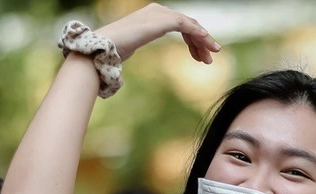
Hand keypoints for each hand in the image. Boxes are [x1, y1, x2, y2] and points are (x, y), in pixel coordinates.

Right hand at [96, 3, 220, 62]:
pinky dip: (199, 34)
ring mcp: (160, 14)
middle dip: (200, 42)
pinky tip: (207, 43)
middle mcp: (156, 11)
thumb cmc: (110, 52)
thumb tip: (122, 61)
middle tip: (209, 59)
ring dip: (203, 41)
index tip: (199, 58)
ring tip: (212, 56)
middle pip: (187, 25)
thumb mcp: (127, 48)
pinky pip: (187, 26)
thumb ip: (132, 47)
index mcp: (150, 16)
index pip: (178, 25)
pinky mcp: (163, 20)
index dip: (192, 41)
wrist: (103, 49)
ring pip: (190, 25)